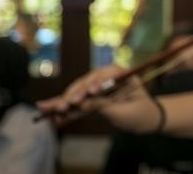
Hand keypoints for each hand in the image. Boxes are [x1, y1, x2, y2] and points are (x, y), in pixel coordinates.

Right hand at [36, 65, 158, 132]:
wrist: (146, 118)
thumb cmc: (140, 113)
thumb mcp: (125, 112)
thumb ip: (104, 106)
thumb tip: (83, 104)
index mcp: (121, 73)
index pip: (105, 74)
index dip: (95, 83)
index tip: (91, 93)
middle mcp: (106, 76)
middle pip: (87, 81)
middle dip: (75, 93)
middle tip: (67, 104)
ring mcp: (96, 85)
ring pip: (77, 90)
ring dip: (65, 99)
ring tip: (55, 109)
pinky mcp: (89, 97)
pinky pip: (74, 100)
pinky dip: (62, 104)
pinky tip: (46, 108)